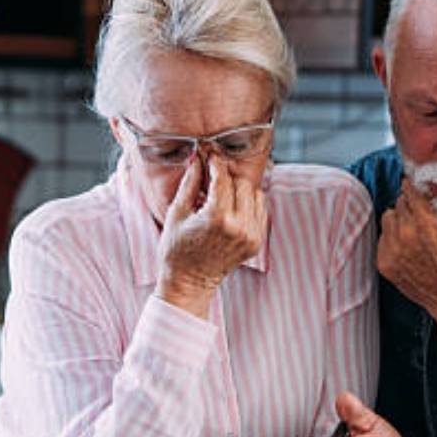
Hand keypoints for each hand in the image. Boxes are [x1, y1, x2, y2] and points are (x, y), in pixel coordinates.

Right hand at [155, 154, 266, 316]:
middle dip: (227, 177)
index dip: (215, 162)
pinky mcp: (257, 242)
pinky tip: (231, 209)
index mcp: (218, 218)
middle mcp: (239, 227)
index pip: (223, 178)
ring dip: (240, 190)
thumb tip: (198, 158)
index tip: (209, 153)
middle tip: (212, 178)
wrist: (189, 283)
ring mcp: (251, 236)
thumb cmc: (176, 249)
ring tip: (221, 196)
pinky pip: (260, 211)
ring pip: (255, 194)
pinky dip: (248, 204)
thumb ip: (190, 183)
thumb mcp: (177, 213)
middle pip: (242, 183)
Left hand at [376, 178, 436, 332]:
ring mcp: (392, 250)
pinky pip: (383, 238)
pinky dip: (394, 238)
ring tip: (416, 228)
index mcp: (426, 223)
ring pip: (389, 217)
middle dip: (411, 203)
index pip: (409, 188)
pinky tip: (410, 245)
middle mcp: (405, 235)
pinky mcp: (385, 263)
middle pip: (400, 202)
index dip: (416, 185)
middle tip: (424, 210)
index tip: (421, 187)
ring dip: (400, 219)